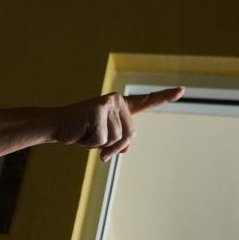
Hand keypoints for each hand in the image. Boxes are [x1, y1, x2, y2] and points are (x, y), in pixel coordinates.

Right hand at [52, 87, 184, 161]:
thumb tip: (125, 149)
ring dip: (100, 145)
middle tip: (93, 141)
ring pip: (116, 139)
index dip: (164, 97)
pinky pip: (103, 140)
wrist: (56, 126)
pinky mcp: (97, 111)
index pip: (146, 101)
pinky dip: (91, 144)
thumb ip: (117, 142)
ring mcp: (108, 104)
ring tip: (86, 134)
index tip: (182, 90)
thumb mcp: (102, 139)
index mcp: (121, 106)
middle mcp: (117, 101)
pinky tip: (81, 133)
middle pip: (130, 135)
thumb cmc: (80, 131)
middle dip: (113, 146)